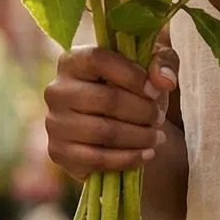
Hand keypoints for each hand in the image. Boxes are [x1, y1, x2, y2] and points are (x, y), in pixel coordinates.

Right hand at [43, 42, 176, 178]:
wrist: (120, 125)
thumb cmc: (135, 88)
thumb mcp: (153, 65)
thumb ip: (163, 61)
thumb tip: (164, 80)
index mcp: (73, 60)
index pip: (99, 60)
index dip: (132, 75)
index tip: (155, 91)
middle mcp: (56, 90)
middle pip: (106, 100)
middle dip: (142, 112)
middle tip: (158, 118)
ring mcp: (54, 123)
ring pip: (104, 131)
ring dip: (139, 137)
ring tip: (156, 137)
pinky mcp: (59, 152)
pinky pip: (97, 159)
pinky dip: (127, 159)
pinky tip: (146, 154)